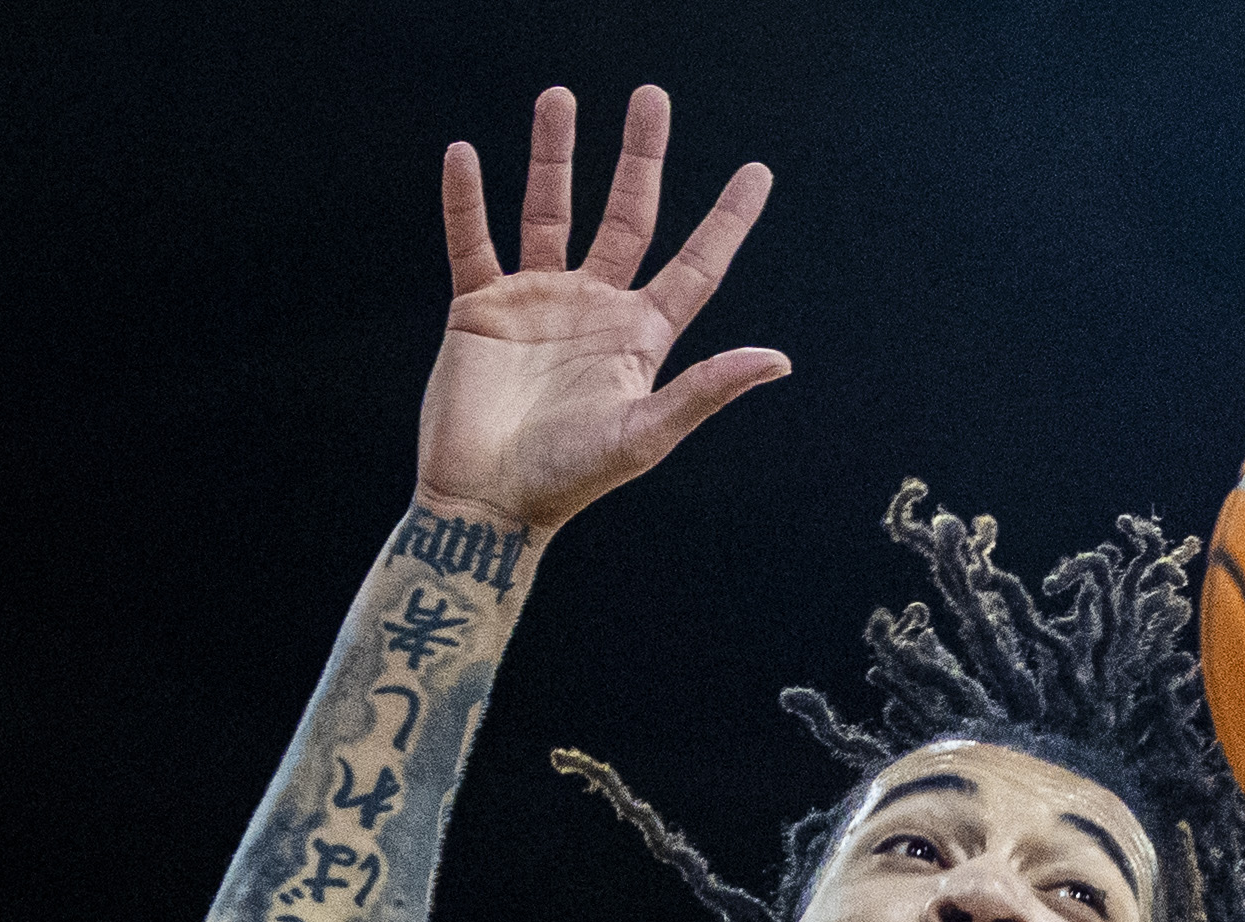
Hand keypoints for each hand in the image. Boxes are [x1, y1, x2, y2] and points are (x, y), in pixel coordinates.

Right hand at [418, 86, 787, 531]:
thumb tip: (779, 359)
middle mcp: (595, 308)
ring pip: (549, 211)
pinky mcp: (480, 307)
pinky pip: (472, 241)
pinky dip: (466, 200)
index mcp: (642, 337)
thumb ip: (706, 390)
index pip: (696, 266)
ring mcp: (537, 302)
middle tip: (652, 96)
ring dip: (555, 155)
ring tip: (559, 97)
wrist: (488, 502)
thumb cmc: (571, 479)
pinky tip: (465, 155)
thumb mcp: (647, 433)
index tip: (758, 171)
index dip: (727, 220)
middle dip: (640, 158)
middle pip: (626, 215)